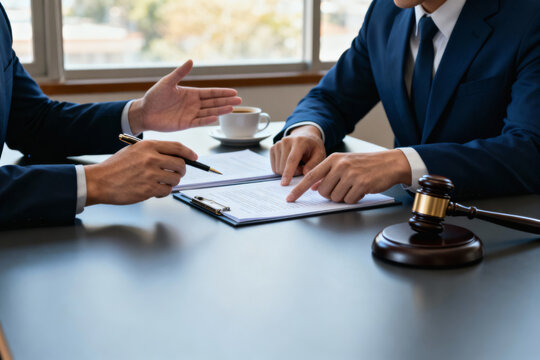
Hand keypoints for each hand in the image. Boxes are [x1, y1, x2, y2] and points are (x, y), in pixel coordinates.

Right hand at [84, 140, 196, 204]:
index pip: (177, 147)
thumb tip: (175, 157)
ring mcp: (150, 174)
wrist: (99, 181)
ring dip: (171, 183)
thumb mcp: (134, 150)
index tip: (194, 158)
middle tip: (176, 174)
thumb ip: (154, 152)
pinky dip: (163, 192)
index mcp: (148, 146)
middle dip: (181, 171)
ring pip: (175, 179)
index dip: (188, 153)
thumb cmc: (115, 167)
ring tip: (159, 182)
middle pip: (180, 165)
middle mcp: (151, 158)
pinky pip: (167, 191)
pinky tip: (154, 190)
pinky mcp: (148, 189)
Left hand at [128, 60, 241, 133]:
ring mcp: (191, 114)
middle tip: (239, 101)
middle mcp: (193, 104)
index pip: (210, 93)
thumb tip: (191, 61)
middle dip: (226, 101)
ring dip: (221, 110)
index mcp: (191, 93)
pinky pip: (199, 122)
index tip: (234, 92)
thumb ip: (180, 73)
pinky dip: (207, 120)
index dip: (222, 92)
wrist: (144, 112)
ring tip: (232, 109)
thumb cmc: (154, 96)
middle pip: (213, 102)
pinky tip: (216, 117)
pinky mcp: (186, 124)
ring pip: (209, 112)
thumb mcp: (167, 82)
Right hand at [270, 125, 325, 185]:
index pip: (292, 159)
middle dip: (293, 173)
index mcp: (299, 142)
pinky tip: (289, 163)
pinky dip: (282, 169)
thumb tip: (305, 173)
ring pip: (278, 168)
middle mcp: (286, 141)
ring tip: (297, 164)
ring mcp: (278, 144)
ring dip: (287, 172)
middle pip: (283, 166)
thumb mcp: (320, 154)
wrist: (305, 136)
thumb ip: (314, 164)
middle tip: (302, 168)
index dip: (288, 172)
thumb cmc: (313, 147)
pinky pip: (274, 167)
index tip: (285, 183)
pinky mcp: (272, 148)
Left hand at [286, 150, 411, 202]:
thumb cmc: (366, 164)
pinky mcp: (361, 184)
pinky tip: (361, 189)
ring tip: (353, 187)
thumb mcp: (344, 163)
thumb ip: (328, 173)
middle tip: (342, 188)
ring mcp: (351, 174)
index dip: (299, 189)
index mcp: (333, 159)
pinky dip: (354, 198)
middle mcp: (340, 165)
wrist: (389, 163)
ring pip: (335, 197)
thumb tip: (314, 187)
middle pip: (323, 191)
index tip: (290, 198)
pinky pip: (349, 200)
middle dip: (330, 194)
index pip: (310, 176)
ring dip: (343, 197)